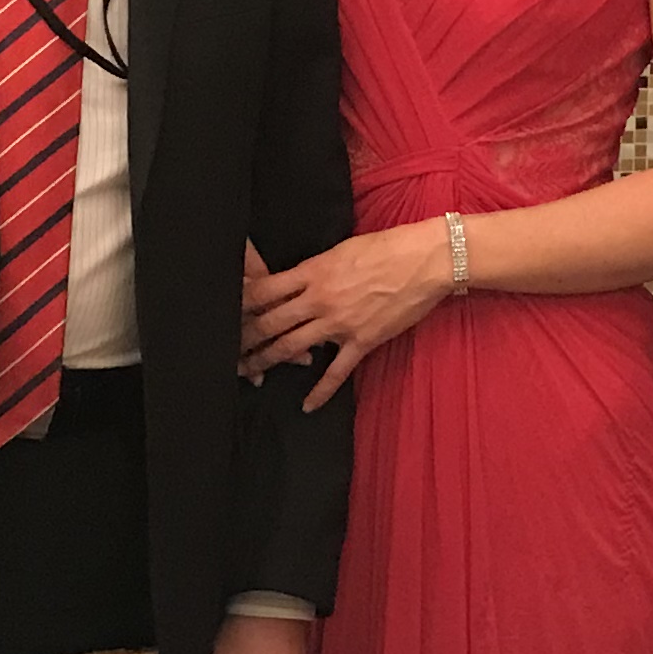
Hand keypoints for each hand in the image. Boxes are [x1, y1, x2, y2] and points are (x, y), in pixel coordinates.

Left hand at [239, 221, 452, 409]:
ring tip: (248, 372)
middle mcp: (319, 299)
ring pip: (291, 347)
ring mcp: (339, 323)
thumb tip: (294, 282)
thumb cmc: (387, 247)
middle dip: (245, 338)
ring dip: (266, 361)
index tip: (226, 311)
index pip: (264, 290)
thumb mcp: (341, 250)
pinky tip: (306, 406)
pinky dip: (320, 392)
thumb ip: (314, 269)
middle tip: (226, 349)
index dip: (241, 303)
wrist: (426, 260)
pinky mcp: (361, 341)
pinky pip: (335, 373)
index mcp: (312, 272)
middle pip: (270, 322)